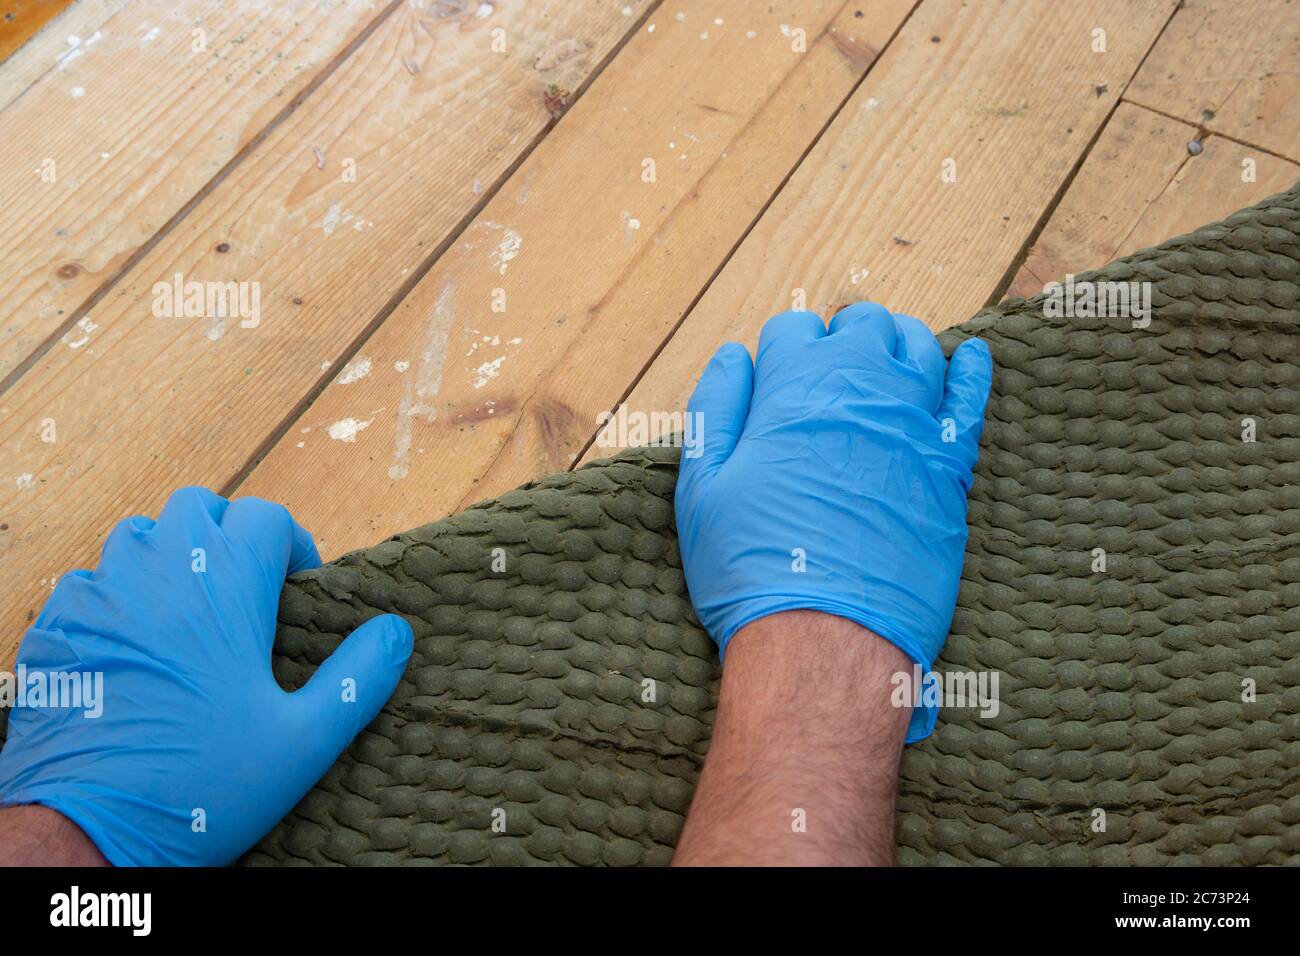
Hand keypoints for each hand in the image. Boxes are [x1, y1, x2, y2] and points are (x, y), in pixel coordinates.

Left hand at [0, 488, 412, 864]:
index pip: (266, 516)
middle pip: (200, 507)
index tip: (297, 587)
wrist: (86, 831)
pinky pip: (89, 584)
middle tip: (247, 587)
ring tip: (190, 609)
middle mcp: (159, 573)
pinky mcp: (57, 627)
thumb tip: (396, 632)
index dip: (291, 543)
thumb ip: (358, 678)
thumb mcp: (304, 741)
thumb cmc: (201, 786)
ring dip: (171, 556)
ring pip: (139, 535)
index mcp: (226, 587)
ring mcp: (99, 595)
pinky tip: (135, 647)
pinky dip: (119, 597)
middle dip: (230, 534)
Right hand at [674, 302, 991, 741]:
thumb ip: (716, 409)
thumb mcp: (702, 487)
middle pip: (861, 325)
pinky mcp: (950, 466)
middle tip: (826, 371)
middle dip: (841, 337)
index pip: (793, 328)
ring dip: (896, 344)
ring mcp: (913, 424)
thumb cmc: (752, 566)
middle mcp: (861, 389)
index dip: (780, 351)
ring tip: (881, 363)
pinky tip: (970, 358)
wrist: (825, 638)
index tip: (776, 381)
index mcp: (794, 387)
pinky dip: (971, 371)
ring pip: (917, 348)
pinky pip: (971, 399)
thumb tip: (735, 356)